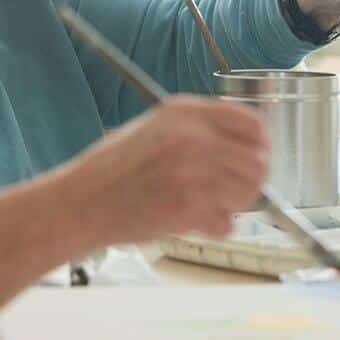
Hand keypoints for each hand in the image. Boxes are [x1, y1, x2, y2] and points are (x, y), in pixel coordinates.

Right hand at [58, 96, 269, 243]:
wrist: (81, 202)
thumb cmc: (112, 169)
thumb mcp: (154, 128)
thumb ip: (198, 130)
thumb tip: (245, 145)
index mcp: (185, 111)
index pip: (252, 123)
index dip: (259, 145)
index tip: (253, 158)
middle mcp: (193, 136)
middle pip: (258, 161)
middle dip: (251, 182)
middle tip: (233, 192)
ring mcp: (193, 171)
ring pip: (248, 194)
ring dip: (234, 206)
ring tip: (207, 207)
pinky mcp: (189, 206)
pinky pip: (226, 223)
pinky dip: (214, 228)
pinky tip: (190, 221)